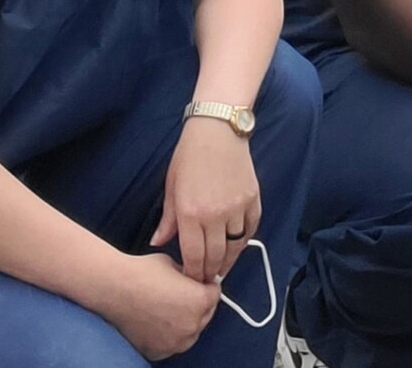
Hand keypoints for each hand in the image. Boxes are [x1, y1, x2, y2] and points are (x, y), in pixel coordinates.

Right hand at [100, 251, 220, 360]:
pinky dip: (168, 334)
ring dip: (185, 322)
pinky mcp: (158, 352)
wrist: (113, 287)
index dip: (206, 285)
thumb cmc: (142, 272)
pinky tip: (156, 320)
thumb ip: (192, 276)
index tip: (198, 283)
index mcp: (200, 301)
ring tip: (167, 308)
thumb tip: (197, 280)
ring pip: (190, 332)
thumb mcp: (176, 264)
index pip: (215, 294)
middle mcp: (191, 325)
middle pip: (205, 315)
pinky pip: (171, 343)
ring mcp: (175, 342)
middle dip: (197, 304)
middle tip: (181, 295)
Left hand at [152, 120, 260, 284]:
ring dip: (228, 261)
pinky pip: (250, 230)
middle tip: (207, 281)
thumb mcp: (172, 187)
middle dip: (210, 273)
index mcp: (190, 213)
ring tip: (221, 267)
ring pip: (235, 247)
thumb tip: (158, 242)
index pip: (193, 257)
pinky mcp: (252, 199)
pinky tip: (236, 246)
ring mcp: (236, 208)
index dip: (193, 274)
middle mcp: (215, 215)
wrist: (217, 131)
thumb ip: (168, 220)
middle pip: (215, 257)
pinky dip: (243, 241)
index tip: (192, 281)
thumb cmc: (189, 157)